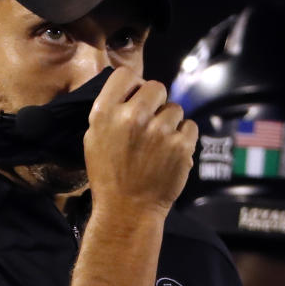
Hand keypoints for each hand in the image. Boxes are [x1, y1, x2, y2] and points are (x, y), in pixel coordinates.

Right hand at [84, 67, 197, 219]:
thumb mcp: (94, 139)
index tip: (136, 98)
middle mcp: (132, 117)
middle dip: (156, 102)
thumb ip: (110, 110)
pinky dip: (184, 138)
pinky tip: (171, 152)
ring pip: (175, 108)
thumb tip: (131, 89)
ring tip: (159, 144)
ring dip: (170, 123)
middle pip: (156, 86)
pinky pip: (190, 126)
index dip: (134, 85)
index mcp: (105, 113)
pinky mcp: (181, 146)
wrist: (127, 210)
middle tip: (150, 123)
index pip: (125, 74)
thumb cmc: (109, 176)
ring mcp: (159, 131)